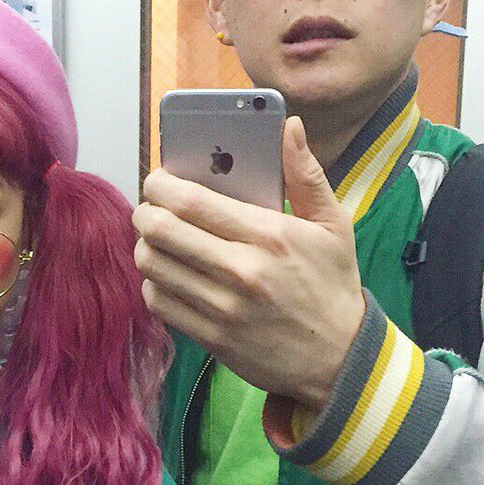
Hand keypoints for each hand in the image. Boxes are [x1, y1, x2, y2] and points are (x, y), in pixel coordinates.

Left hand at [133, 117, 364, 409]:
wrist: (339, 358)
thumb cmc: (332, 284)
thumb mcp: (333, 225)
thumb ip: (306, 174)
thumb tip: (289, 126)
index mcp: (269, 235)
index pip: (190, 200)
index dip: (160, 184)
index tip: (159, 180)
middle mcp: (241, 270)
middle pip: (161, 230)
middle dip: (144, 212)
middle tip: (150, 208)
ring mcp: (223, 307)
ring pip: (153, 266)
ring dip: (146, 247)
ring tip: (158, 240)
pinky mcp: (212, 337)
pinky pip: (160, 303)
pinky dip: (154, 284)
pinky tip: (168, 276)